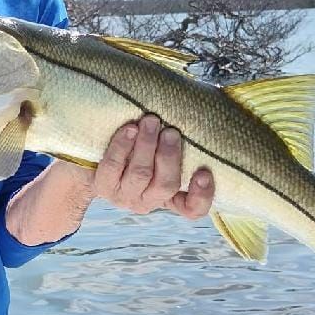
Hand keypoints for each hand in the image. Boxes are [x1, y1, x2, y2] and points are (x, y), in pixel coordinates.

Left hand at [94, 115, 214, 219]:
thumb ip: (182, 139)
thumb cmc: (144, 145)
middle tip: (171, 132)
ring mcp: (125, 197)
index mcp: (172, 197)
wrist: (96, 156)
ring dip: (146, 145)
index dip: (202, 195)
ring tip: (151, 121)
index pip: (193, 209)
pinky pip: (113, 166)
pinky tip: (129, 129)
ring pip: (140, 174)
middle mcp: (149, 201)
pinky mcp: (103, 186)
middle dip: (169, 156)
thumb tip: (218, 105)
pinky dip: (122, 146)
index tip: (204, 173)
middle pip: (166, 185)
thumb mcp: (165, 147)